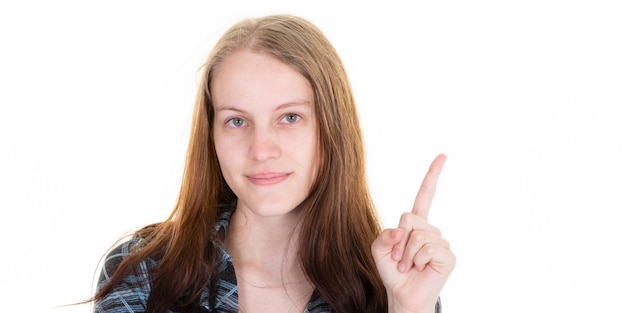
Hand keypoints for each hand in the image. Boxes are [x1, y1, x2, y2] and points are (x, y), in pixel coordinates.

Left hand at [371, 154, 455, 312]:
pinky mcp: (448, 256)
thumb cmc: (392, 272)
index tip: (443, 155)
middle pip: (409, 218)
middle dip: (398, 240)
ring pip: (417, 235)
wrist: (401, 295)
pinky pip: (427, 248)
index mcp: (416, 224)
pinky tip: (419, 269)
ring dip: (406, 254)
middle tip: (399, 259)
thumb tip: (403, 230)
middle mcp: (431, 230)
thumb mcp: (378, 249)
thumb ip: (384, 234)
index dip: (433, 175)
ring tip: (408, 266)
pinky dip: (416, 260)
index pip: (425, 195)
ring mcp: (441, 243)